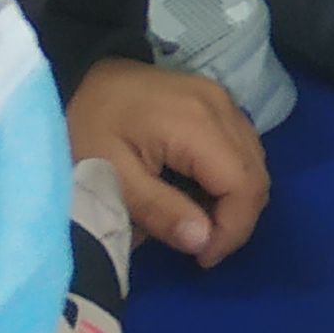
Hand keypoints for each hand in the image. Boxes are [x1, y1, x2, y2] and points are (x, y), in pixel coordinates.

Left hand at [64, 59, 267, 265]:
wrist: (77, 74)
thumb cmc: (84, 126)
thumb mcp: (110, 177)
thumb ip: (159, 211)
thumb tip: (203, 242)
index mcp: (196, 124)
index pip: (244, 186)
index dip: (232, 229)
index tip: (201, 258)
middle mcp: (221, 107)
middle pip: (256, 176)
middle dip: (236, 220)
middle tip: (200, 246)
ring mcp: (223, 100)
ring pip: (255, 163)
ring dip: (235, 201)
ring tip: (198, 222)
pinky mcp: (217, 102)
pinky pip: (242, 148)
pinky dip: (230, 179)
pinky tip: (199, 192)